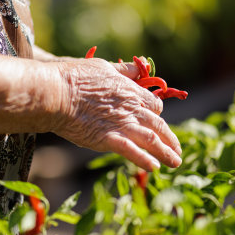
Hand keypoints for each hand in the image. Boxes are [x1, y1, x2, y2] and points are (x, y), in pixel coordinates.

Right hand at [52, 58, 181, 170]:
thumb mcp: (103, 66)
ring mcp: (122, 125)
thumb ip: (123, 70)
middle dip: (170, 139)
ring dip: (166, 153)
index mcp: (131, 91)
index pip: (154, 105)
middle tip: (177, 150)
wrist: (56, 93)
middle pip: (158, 125)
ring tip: (175, 162)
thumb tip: (139, 66)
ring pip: (152, 140)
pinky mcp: (109, 139)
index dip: (156, 114)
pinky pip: (133, 152)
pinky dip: (145, 160)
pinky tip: (155, 168)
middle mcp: (131, 108)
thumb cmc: (74, 77)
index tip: (156, 121)